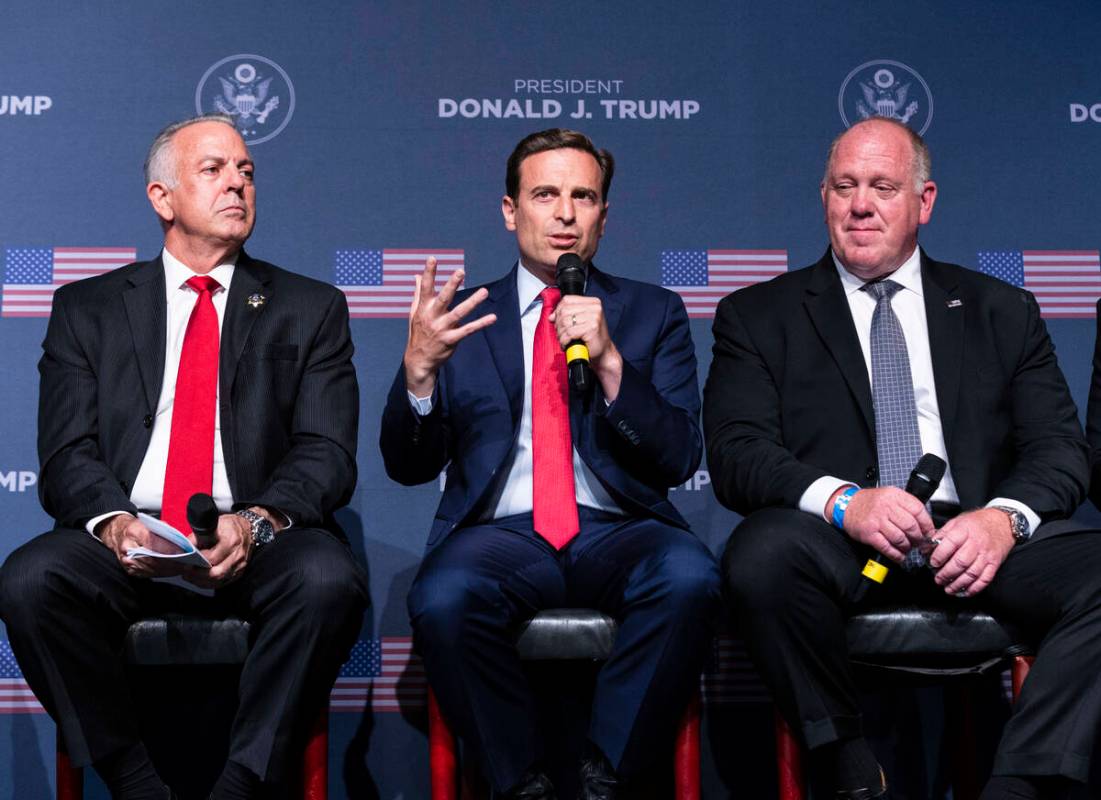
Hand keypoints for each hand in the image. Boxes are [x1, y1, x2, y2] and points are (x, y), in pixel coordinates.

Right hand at [97, 513, 184, 578]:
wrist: (117, 533)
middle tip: (186, 564)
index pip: (154, 543)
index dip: (169, 549)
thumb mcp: (150, 523)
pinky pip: (148, 574)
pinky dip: (161, 573)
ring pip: (152, 569)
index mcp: (134, 532)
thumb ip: (164, 531)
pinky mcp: (129, 569)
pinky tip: (171, 571)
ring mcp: (127, 561)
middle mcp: (128, 548)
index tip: (183, 552)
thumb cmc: (135, 527)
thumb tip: (180, 542)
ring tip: (182, 568)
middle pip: (154, 559)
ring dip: (169, 570)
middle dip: (172, 563)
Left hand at [186, 513, 253, 588]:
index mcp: (232, 541)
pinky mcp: (240, 572)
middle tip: (185, 571)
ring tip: (189, 576)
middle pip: (216, 573)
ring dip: (201, 581)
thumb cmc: (231, 526)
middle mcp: (238, 555)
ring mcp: (240, 565)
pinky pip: (223, 583)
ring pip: (218, 580)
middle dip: (197, 575)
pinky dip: (209, 584)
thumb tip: (185, 547)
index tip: (185, 561)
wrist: (249, 528)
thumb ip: (199, 536)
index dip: (197, 561)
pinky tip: (199, 580)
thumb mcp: (215, 524)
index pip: (212, 557)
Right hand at [403, 257, 496, 395]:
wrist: (419, 360)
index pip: (425, 288)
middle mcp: (432, 317)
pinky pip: (468, 330)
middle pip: (443, 298)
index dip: (428, 273)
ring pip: (459, 313)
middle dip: (451, 285)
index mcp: (423, 308)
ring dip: (472, 302)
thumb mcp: (414, 312)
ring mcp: (442, 329)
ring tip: (484, 291)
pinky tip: (492, 317)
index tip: (432, 258)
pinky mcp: (451, 340)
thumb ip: (417, 293)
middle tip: (460, 271)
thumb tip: (416, 276)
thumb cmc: (418, 332)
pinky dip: (481, 324)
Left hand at [550, 295, 622, 399]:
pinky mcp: (591, 328)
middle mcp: (595, 308)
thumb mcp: (580, 321)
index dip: (558, 311)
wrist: (603, 353)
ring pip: (565, 322)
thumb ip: (567, 315)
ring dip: (561, 334)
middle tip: (562, 333)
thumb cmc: (592, 338)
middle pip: (564, 311)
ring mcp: (594, 317)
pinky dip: (565, 340)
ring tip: (566, 339)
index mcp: (593, 303)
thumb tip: (552, 316)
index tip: (557, 320)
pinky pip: (569, 333)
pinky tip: (568, 343)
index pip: (567, 300)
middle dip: (558, 324)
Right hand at [835, 486, 934, 562]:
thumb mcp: (889, 496)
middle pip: (911, 526)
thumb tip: (924, 524)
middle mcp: (886, 507)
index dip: (927, 524)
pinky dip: (896, 555)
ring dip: (906, 547)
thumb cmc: (869, 503)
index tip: (929, 532)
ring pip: (900, 538)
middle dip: (918, 538)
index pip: (918, 510)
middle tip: (918, 542)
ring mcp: (876, 521)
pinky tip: (898, 555)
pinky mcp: (869, 533)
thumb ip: (905, 506)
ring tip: (907, 548)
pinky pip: (887, 547)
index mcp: (894, 496)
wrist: (846, 505)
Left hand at [928, 508, 1014, 596]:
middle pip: (960, 562)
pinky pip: (985, 579)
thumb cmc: (978, 522)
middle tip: (938, 579)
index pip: (950, 544)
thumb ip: (942, 534)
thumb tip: (928, 546)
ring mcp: (987, 555)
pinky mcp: (994, 564)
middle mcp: (977, 543)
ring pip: (972, 574)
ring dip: (958, 584)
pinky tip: (965, 591)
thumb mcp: (957, 521)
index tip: (933, 563)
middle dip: (946, 573)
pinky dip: (974, 588)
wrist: (1002, 523)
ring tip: (948, 588)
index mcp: (964, 530)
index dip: (939, 555)